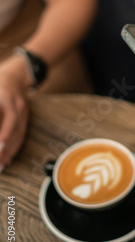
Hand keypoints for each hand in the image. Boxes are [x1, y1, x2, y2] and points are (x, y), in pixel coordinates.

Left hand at [0, 56, 29, 170]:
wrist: (17, 75)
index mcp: (3, 97)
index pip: (3, 118)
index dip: (2, 133)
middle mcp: (15, 105)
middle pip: (9, 130)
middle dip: (2, 148)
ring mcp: (22, 112)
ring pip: (17, 135)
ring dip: (8, 152)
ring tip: (0, 166)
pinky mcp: (25, 117)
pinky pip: (21, 135)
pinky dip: (14, 148)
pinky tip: (7, 159)